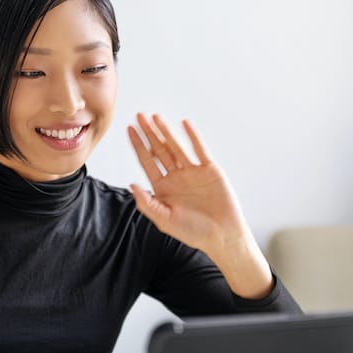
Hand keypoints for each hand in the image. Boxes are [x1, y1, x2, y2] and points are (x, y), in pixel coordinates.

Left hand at [126, 113, 247, 254]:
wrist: (222, 236)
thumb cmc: (193, 232)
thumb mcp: (165, 220)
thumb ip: (147, 203)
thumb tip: (132, 185)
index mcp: (163, 188)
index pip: (147, 162)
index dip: (138, 146)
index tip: (130, 130)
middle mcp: (176, 177)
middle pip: (159, 150)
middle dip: (149, 133)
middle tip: (140, 116)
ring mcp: (192, 172)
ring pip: (176, 147)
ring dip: (166, 131)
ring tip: (156, 116)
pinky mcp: (209, 170)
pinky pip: (200, 149)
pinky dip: (193, 136)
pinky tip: (184, 124)